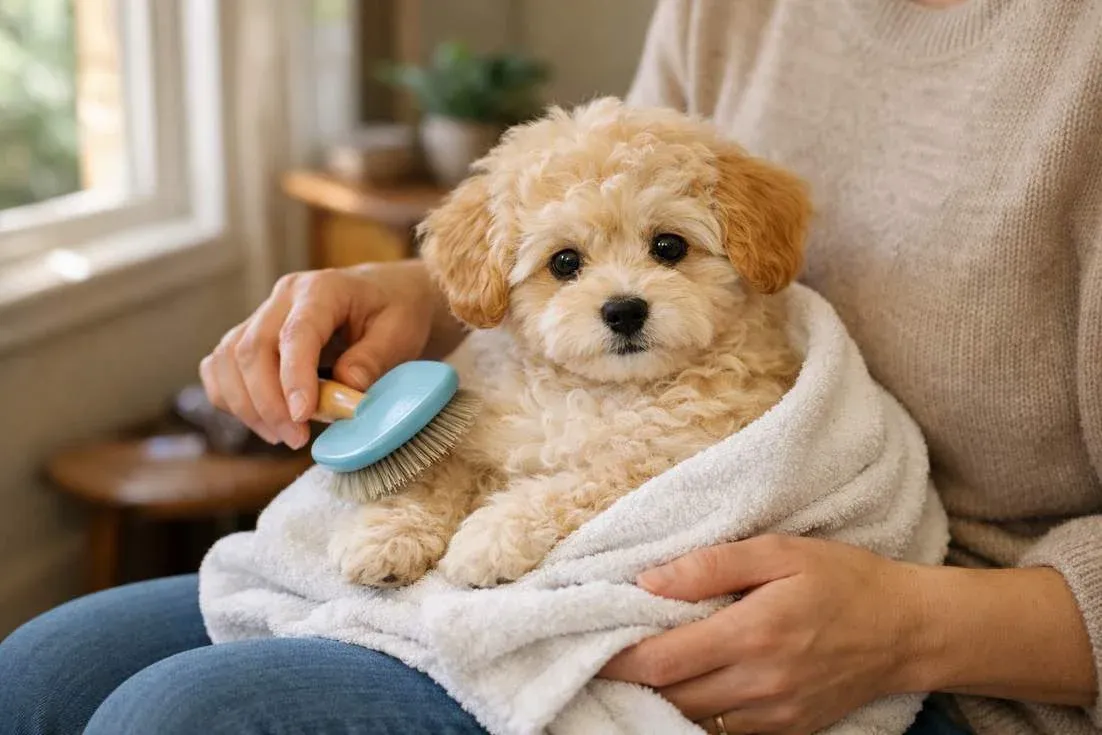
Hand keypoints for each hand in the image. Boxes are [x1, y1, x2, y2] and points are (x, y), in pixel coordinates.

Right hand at [200, 260, 448, 447]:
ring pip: (228, 359)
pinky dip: (232, 398)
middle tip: (296, 439)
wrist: (387, 296)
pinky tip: (263, 422)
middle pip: (252, 349)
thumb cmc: (396, 313)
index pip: (296, 333)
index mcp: (323, 289)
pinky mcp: (250, 335)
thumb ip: (373, 360)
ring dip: (248, 406)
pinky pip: (219, 367)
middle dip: (268, 402)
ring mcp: (262, 314)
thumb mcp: (401, 332)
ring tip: (283, 436)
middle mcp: (284, 297)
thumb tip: (344, 390)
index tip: (303, 417)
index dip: (294, 378)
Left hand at [598, 535, 926, 734]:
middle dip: (629, 681)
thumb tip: (649, 581)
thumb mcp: (779, 552)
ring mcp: (774, 715)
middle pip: (670, 696)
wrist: (908, 630)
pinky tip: (683, 693)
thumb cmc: (843, 579)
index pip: (662, 659)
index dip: (617, 659)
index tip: (588, 646)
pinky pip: (726, 733)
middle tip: (600, 659)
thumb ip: (711, 566)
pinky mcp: (787, 730)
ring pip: (693, 720)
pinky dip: (695, 716)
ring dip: (658, 700)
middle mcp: (758, 683)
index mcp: (751, 633)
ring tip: (635, 674)